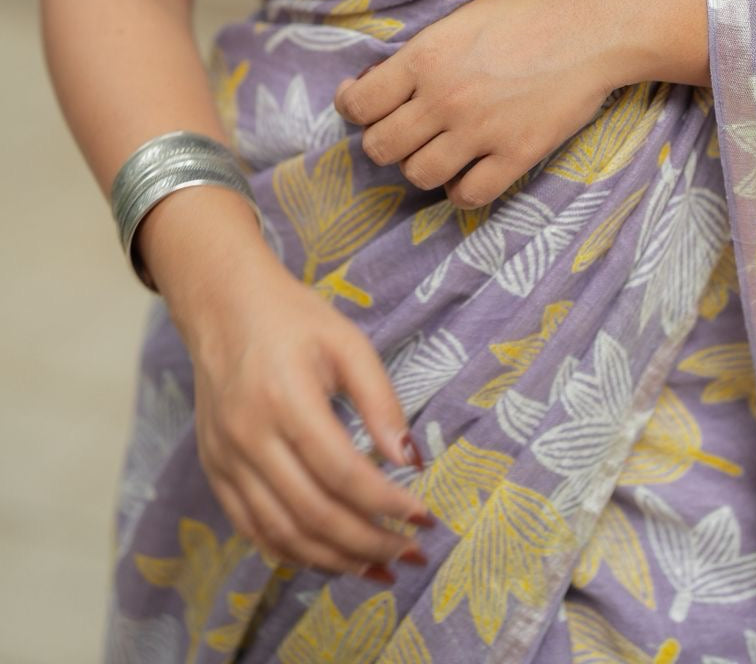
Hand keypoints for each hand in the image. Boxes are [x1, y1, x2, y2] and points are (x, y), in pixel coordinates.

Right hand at [186, 245, 433, 578]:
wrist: (223, 306)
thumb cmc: (293, 319)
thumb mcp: (348, 343)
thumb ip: (381, 401)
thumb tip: (411, 461)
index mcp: (286, 400)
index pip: (342, 473)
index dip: (386, 504)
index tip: (423, 518)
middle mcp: (249, 438)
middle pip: (313, 514)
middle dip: (368, 542)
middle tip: (409, 553)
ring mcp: (225, 460)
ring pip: (282, 533)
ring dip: (334, 560)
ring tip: (378, 567)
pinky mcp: (214, 471)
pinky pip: (252, 529)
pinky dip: (293, 552)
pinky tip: (329, 558)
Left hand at [334, 0, 620, 208]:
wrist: (593, 26)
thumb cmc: (528, 11)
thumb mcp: (461, 18)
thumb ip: (422, 54)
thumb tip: (383, 81)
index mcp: (426, 57)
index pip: (360, 103)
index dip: (354, 107)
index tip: (362, 105)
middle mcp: (445, 98)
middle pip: (382, 147)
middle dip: (385, 141)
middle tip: (403, 130)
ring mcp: (480, 131)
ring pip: (419, 175)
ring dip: (422, 165)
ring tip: (439, 149)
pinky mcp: (516, 155)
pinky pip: (469, 195)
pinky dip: (461, 190)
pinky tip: (469, 172)